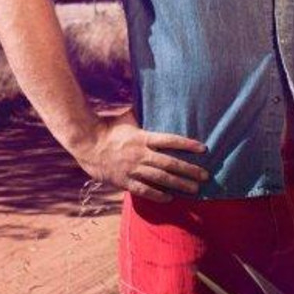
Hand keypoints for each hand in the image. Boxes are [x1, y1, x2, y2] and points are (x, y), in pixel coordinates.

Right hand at [75, 107, 209, 202]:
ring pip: (160, 179)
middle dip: (190, 170)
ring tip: (195, 189)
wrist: (87, 143)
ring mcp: (133, 169)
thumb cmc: (109, 127)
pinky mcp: (124, 181)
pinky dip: (158, 195)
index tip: (203, 149)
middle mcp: (140, 154)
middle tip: (206, 176)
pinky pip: (144, 190)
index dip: (188, 145)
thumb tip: (154, 96)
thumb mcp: (128, 117)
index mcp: (143, 137)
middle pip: (170, 164)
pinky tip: (170, 198)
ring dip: (179, 184)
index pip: (170, 141)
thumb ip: (143, 112)